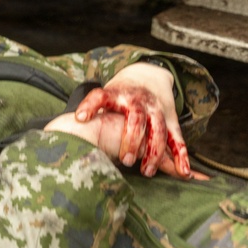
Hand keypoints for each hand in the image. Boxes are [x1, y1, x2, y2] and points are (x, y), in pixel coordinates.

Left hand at [74, 63, 192, 178]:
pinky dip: (182, 156)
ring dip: (154, 152)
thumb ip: (90, 109)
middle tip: (124, 160)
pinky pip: (178, 139)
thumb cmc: (119, 92)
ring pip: (158, 131)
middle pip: (136, 119)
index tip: (79, 117)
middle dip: (131, 139)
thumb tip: (64, 126)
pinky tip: (183, 173)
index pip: (100, 96)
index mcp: (116, 93)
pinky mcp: (171, 120)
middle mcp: (138, 101)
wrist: (149, 74)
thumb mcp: (104, 94)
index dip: (89, 105)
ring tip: (146, 172)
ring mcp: (156, 110)